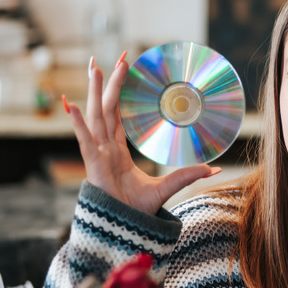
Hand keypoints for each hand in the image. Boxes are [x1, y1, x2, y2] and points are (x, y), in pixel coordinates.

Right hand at [62, 54, 220, 214]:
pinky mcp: (93, 164)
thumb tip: (215, 169)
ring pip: (95, 116)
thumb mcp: (168, 187)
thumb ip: (188, 174)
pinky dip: (77, 122)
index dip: (117, 91)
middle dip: (104, 83)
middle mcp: (105, 147)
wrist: (124, 228)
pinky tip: (72, 104)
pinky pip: (85, 139)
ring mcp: (97, 154)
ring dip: (94, 91)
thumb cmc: (137, 210)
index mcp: (117, 149)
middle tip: (105, 58)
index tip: (122, 68)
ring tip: (94, 67)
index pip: (115, 113)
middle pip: (103, 107)